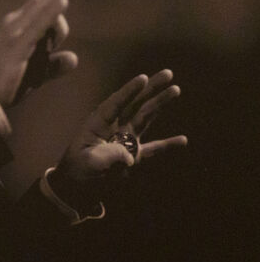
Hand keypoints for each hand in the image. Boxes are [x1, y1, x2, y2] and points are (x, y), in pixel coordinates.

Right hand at [0, 0, 97, 106]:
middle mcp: (15, 23)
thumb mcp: (35, 73)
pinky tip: (64, 1)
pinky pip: (38, 25)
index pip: (44, 5)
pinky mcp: (17, 44)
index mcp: (18, 27)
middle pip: (45, 0)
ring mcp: (15, 32)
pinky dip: (51, 12)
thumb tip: (74, 58)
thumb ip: (53, 65)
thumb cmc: (4, 84)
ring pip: (43, 7)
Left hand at [52, 69, 186, 205]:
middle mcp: (114, 127)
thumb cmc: (78, 171)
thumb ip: (109, 156)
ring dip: (160, 104)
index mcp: (98, 124)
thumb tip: (130, 156)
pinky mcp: (133, 154)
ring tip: (176, 89)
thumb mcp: (89, 162)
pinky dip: (168, 144)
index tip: (143, 78)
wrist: (77, 188)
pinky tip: (183, 140)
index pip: (116, 103)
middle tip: (168, 73)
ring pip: (146, 117)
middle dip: (151, 89)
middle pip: (135, 104)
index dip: (129, 91)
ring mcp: (125, 139)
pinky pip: (154, 148)